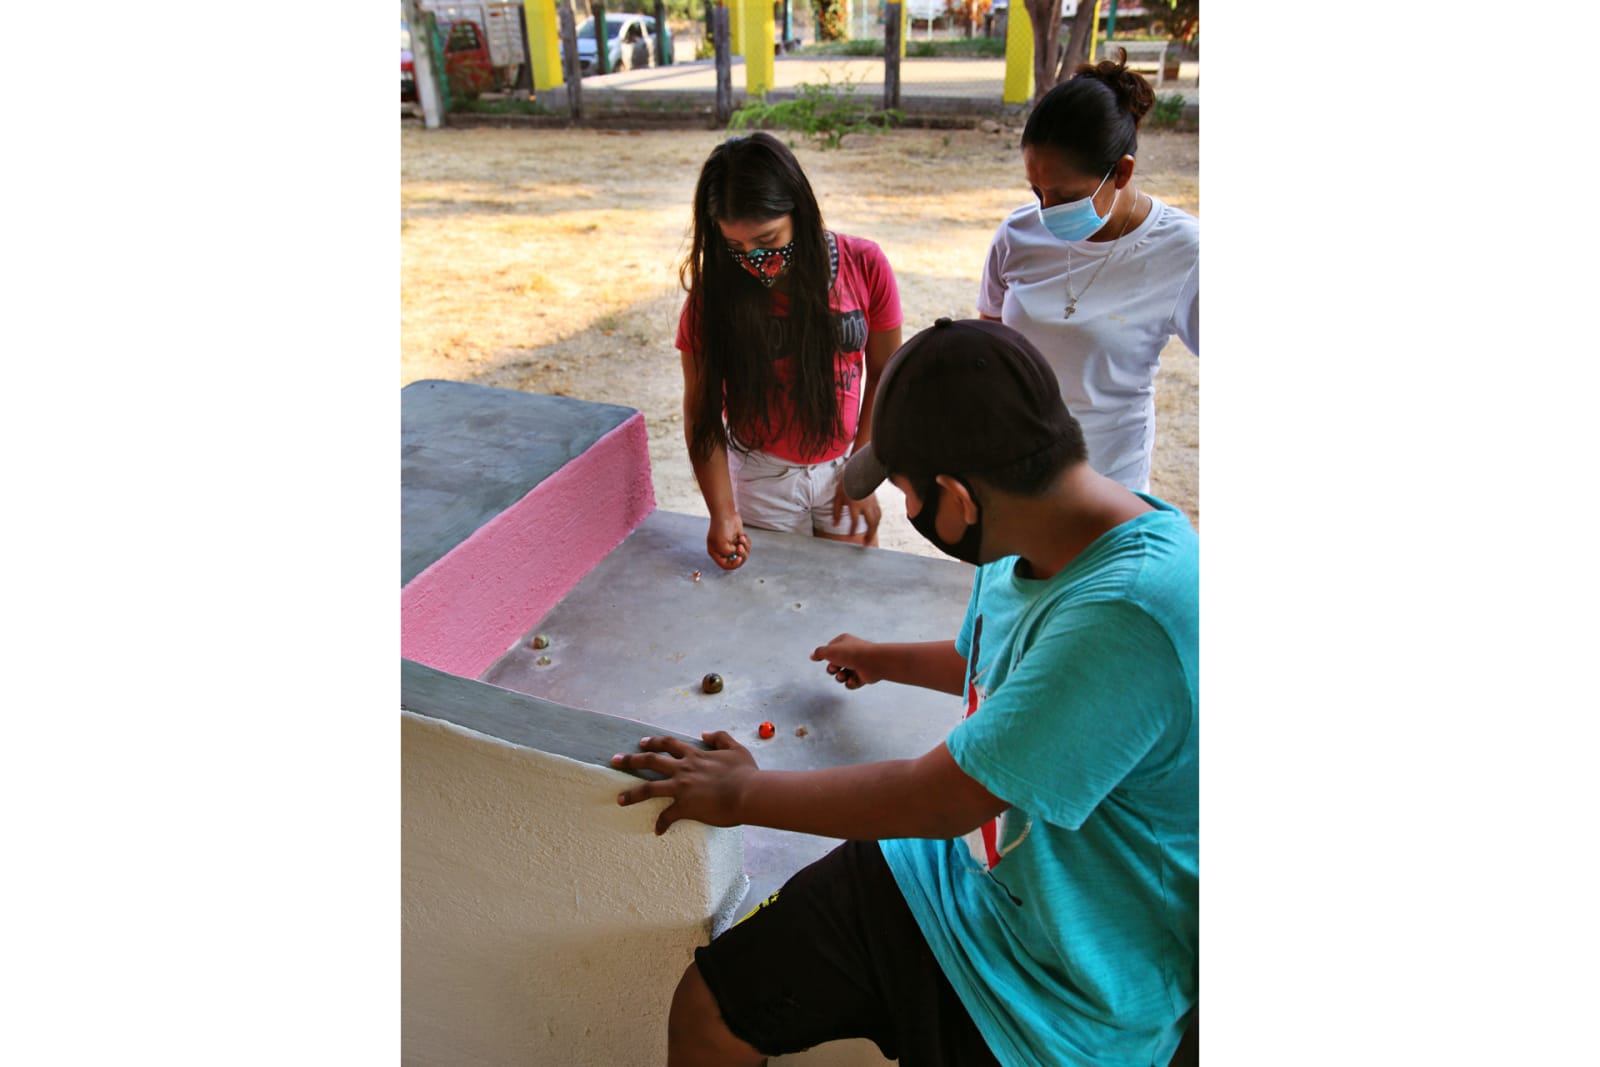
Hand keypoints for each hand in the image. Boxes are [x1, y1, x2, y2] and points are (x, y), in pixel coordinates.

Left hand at [611, 730, 757, 834]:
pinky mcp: (685, 807)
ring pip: (649, 788)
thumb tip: (705, 733)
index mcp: (694, 755)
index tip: (641, 743)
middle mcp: (683, 769)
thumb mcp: (736, 749)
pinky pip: (667, 816)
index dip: (654, 742)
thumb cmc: (746, 773)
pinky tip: (657, 831)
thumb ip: (720, 737)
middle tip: (615, 760)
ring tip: (619, 799)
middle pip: (650, 761)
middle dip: (630, 760)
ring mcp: (682, 788)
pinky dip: (661, 823)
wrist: (749, 793)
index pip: (668, 744)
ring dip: (632, 793)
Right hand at [707, 514, 750, 569]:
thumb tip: (735, 555)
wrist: (725, 512)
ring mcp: (731, 545)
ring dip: (745, 547)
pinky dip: (747, 542)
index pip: (725, 565)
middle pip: (736, 561)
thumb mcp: (722, 543)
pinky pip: (746, 546)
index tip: (739, 558)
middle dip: (741, 554)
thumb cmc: (721, 526)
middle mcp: (723, 550)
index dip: (734, 564)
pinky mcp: (738, 540)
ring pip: (743, 553)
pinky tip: (742, 535)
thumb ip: (727, 553)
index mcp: (716, 552)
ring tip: (742, 538)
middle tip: (741, 546)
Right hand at [809, 633, 879, 688]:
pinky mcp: (863, 676)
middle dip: (832, 669)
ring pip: (842, 674)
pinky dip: (850, 683)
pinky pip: (851, 682)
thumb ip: (819, 653)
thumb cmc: (851, 653)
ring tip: (843, 676)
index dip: (826, 655)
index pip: (830, 649)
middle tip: (835, 669)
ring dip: (840, 677)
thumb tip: (812, 655)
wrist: (873, 662)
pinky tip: (852, 680)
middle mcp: (852, 652)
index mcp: (844, 642)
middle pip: (835, 664)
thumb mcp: (830, 651)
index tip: (822, 659)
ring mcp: (858, 664)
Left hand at [831, 485, 880, 544]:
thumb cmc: (846, 484)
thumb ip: (836, 511)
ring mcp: (873, 502)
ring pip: (877, 519)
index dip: (852, 530)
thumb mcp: (838, 497)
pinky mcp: (876, 500)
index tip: (851, 536)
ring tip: (870, 537)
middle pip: (871, 523)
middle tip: (866, 544)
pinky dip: (877, 522)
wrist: (857, 471)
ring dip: (874, 530)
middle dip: (869, 534)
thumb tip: (834, 524)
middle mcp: (866, 505)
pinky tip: (874, 525)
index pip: (855, 521)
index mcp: (855, 504)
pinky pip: (879, 514)